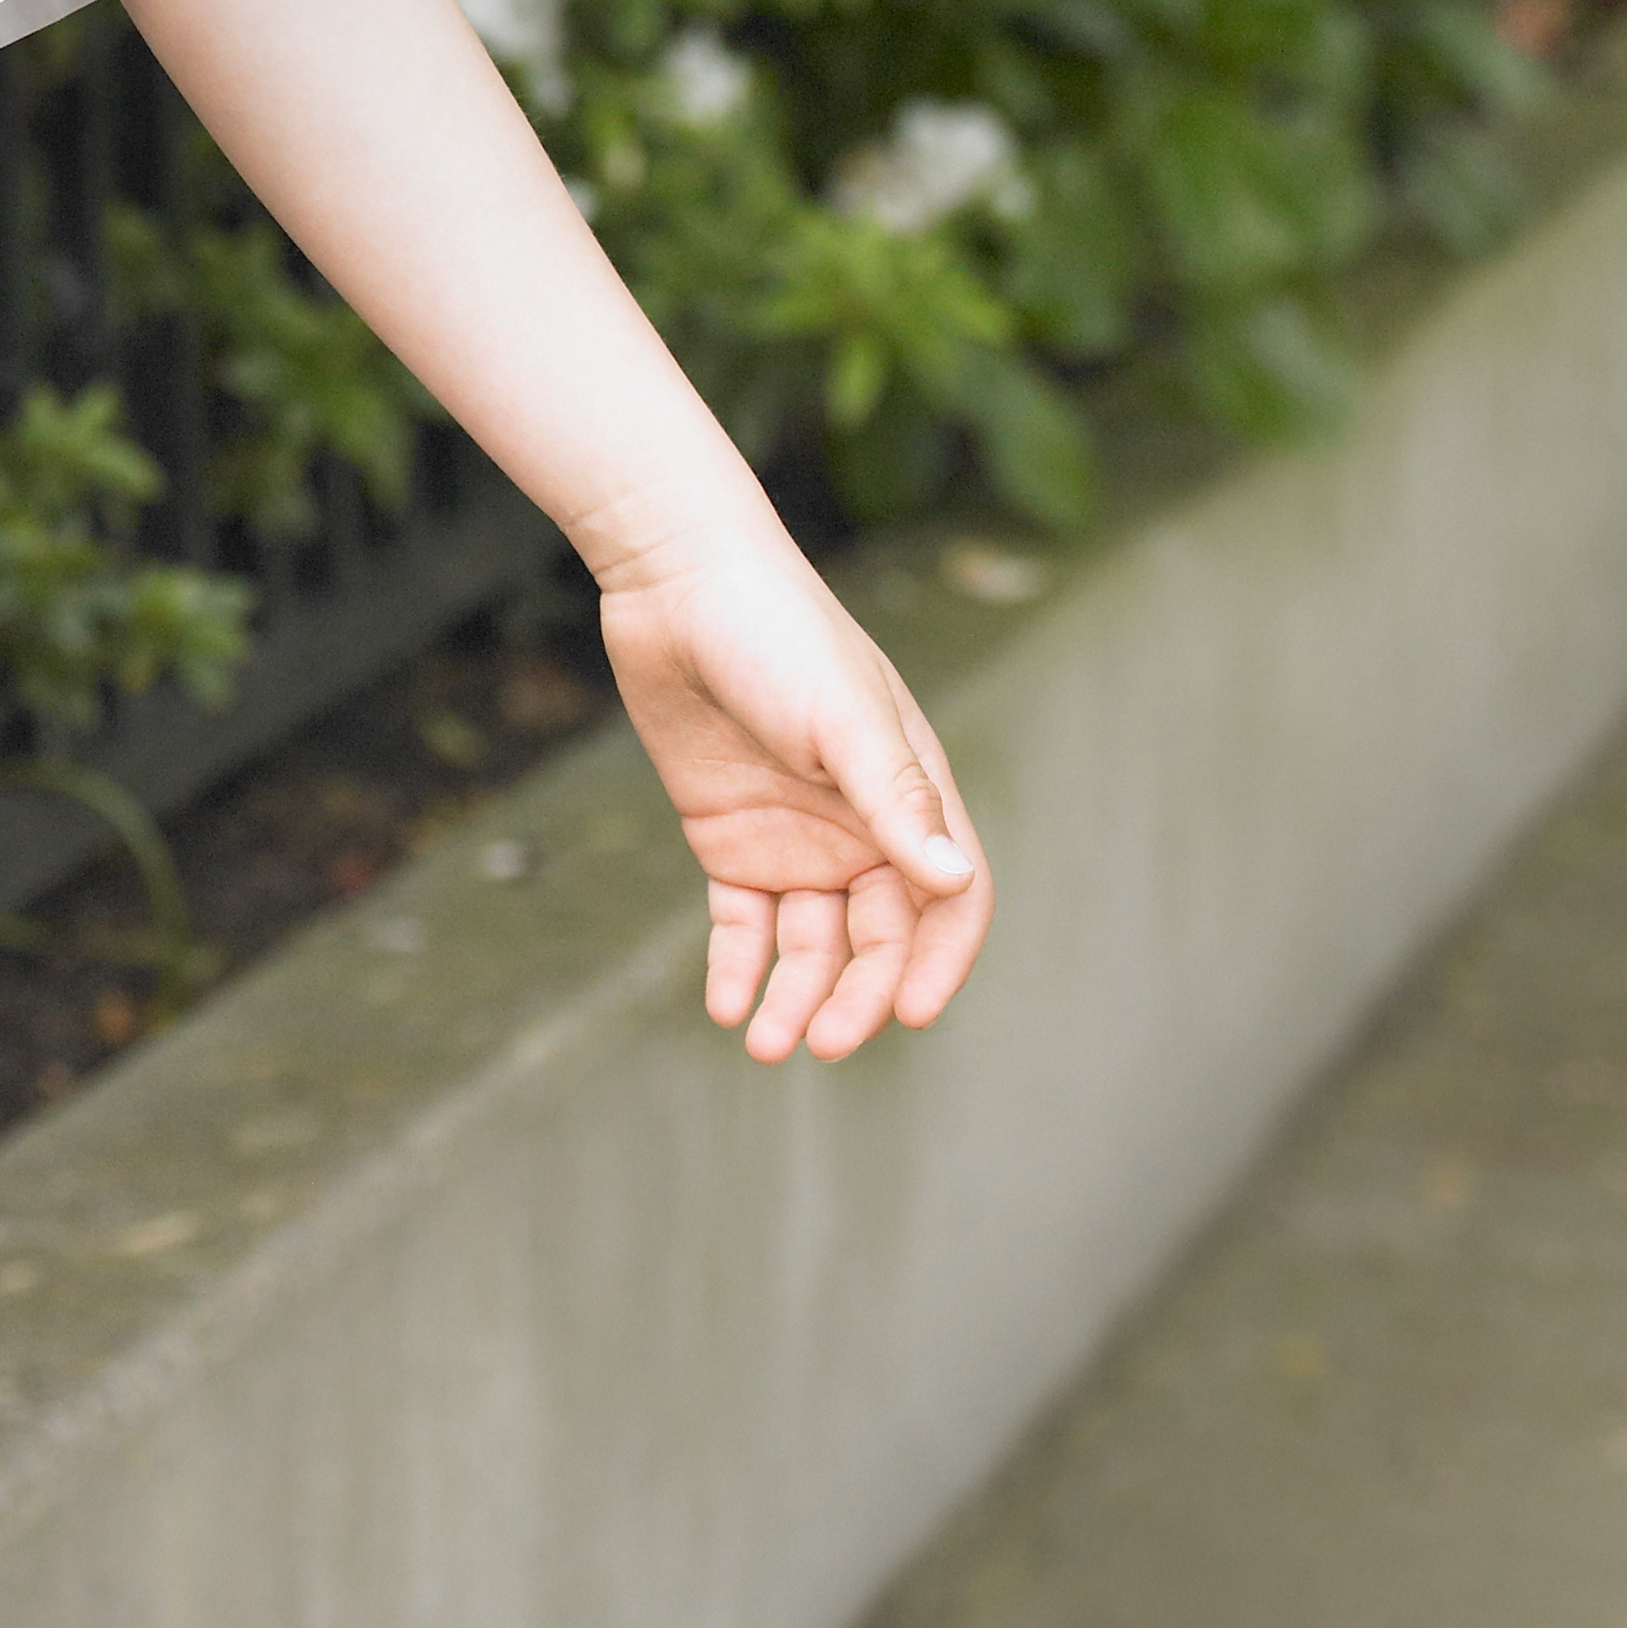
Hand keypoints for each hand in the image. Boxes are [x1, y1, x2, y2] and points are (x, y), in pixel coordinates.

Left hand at [596, 527, 989, 1063]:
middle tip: (823, 1042)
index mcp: (910, 793)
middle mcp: (860, 826)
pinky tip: (726, 1006)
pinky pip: (744, 922)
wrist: (675, 583)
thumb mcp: (840, 716)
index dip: (940, 961)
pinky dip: (739, 966)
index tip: (911, 1013)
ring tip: (764, 1044)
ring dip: (795, 996)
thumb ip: (892, 797)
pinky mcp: (728, 837)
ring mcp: (795, 835)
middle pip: (877, 936)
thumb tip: (949, 880)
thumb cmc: (776, 632)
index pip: (950, 900)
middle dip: (857, 994)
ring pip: (809, 942)